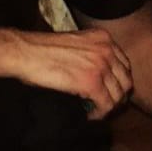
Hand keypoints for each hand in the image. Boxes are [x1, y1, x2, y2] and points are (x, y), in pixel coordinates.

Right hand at [16, 28, 132, 119]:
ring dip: (107, 106)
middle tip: (104, 103)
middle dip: (117, 94)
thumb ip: (91, 52)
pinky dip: (98, 113)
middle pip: (126, 80)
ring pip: (118, 95)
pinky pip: (106, 105)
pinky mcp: (92, 82)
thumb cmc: (41, 48)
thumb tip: (99, 73)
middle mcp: (106, 49)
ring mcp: (101, 66)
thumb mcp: (74, 42)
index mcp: (102, 37)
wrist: (25, 52)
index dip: (117, 79)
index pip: (124, 63)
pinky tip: (88, 113)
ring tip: (94, 109)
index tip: (108, 88)